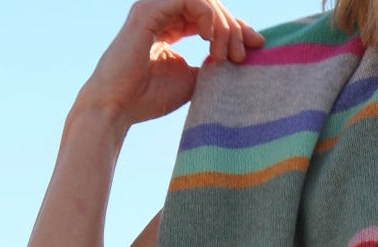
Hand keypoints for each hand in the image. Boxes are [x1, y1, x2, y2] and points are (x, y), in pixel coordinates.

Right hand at [76, 0, 264, 126]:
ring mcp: (153, 8)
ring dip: (223, 25)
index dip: (238, 28)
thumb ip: (212, 64)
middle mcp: (162, 12)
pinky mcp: (148, 11)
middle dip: (234, 28)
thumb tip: (238, 57)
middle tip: (240, 57)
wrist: (119, 106)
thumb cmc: (150, 97)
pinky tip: (211, 41)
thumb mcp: (194, 79)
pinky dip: (209, 17)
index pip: (211, 16)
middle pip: (211, 5)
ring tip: (224, 55)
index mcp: (171, 25)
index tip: (258, 46)